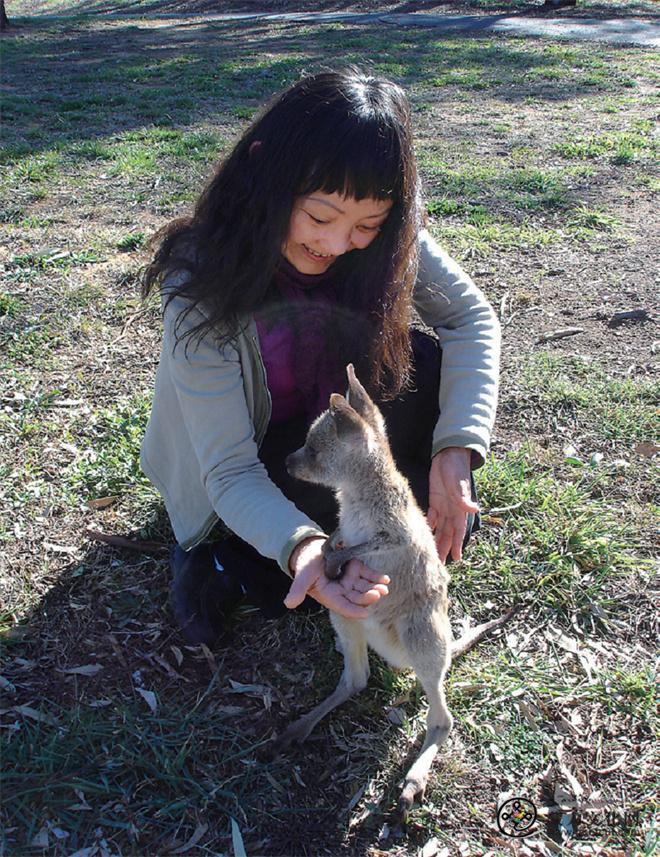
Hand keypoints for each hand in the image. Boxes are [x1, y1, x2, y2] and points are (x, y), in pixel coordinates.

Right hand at [284, 537, 389, 618]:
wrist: (311, 550)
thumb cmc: (306, 566)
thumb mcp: (301, 577)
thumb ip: (297, 590)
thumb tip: (288, 604)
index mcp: (330, 596)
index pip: (343, 607)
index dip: (354, 610)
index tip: (365, 613)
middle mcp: (343, 591)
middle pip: (357, 598)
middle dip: (368, 597)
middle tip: (378, 594)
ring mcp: (351, 580)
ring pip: (365, 587)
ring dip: (375, 588)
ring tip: (384, 588)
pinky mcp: (356, 568)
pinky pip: (368, 574)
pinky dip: (376, 576)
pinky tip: (385, 579)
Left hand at [428, 447, 478, 562]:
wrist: (449, 455)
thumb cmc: (456, 467)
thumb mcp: (459, 482)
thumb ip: (463, 497)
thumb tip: (475, 509)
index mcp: (460, 508)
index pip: (458, 530)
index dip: (457, 544)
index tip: (456, 558)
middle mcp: (452, 510)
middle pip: (448, 533)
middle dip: (445, 548)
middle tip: (439, 564)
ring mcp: (443, 506)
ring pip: (440, 528)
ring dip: (437, 540)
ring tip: (432, 554)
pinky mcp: (435, 500)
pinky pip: (432, 517)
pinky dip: (430, 526)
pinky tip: (425, 535)